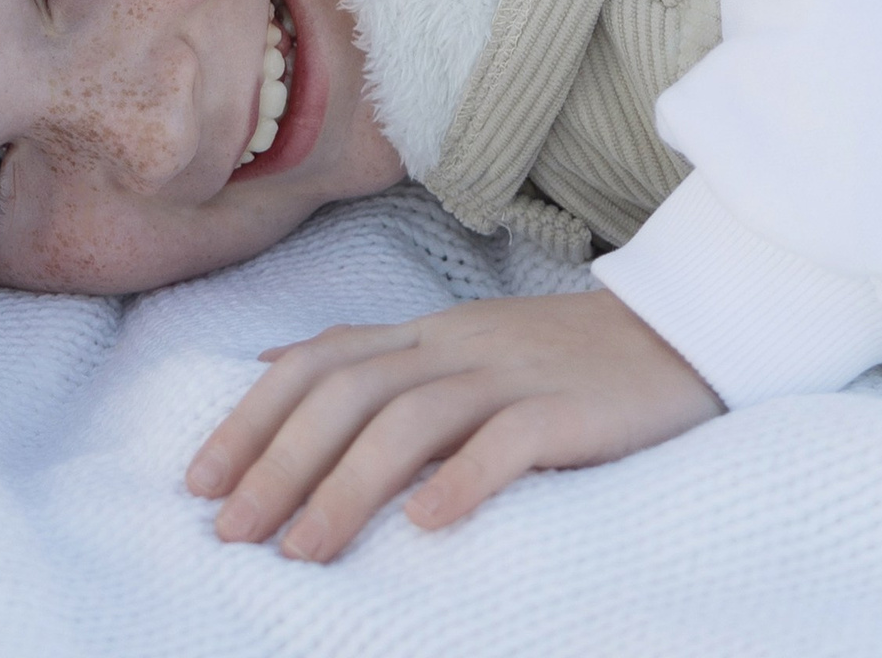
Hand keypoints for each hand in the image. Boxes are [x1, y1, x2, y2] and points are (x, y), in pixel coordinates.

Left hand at [187, 288, 721, 561]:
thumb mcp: (459, 345)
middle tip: (232, 532)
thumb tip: (269, 367)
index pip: (320, 360)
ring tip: (302, 551)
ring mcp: (513, 374)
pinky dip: (462, 479)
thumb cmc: (562, 359)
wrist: (683, 329)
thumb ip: (374, 356)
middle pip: (349, 391)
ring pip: (411, 417)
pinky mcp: (570, 408)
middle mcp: (457, 346)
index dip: (253, 416)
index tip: (197, 482)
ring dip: (346, 486)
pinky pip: (509, 439)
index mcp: (428, 333)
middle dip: (278, 461)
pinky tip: (426, 526)